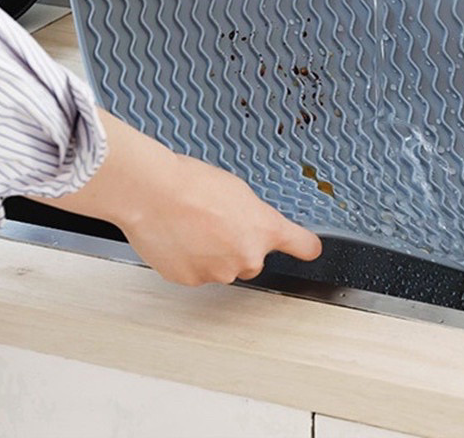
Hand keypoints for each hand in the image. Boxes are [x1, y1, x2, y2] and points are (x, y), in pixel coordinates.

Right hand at [30, 108, 321, 285]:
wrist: (154, 194)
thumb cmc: (191, 183)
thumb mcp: (237, 190)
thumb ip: (251, 215)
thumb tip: (247, 224)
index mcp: (264, 229)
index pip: (302, 245)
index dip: (305, 246)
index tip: (309, 248)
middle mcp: (247, 257)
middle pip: (250, 257)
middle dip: (236, 244)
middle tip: (213, 220)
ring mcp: (219, 272)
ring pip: (220, 266)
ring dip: (210, 252)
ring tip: (189, 225)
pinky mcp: (191, 280)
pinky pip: (195, 272)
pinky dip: (188, 259)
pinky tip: (177, 237)